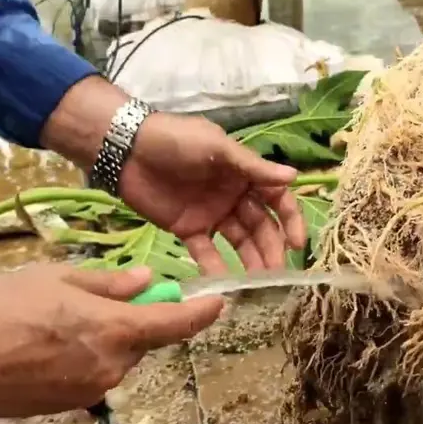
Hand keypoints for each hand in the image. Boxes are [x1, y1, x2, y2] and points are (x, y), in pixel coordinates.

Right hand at [0, 265, 222, 417]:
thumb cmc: (1, 309)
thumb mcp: (57, 278)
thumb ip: (109, 283)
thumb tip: (147, 282)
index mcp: (116, 331)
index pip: (176, 325)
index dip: (201, 314)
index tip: (218, 303)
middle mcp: (113, 367)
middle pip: (142, 342)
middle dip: (134, 322)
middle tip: (103, 302)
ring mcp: (90, 391)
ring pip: (115, 360)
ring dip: (105, 342)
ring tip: (58, 325)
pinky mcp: (67, 407)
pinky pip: (91, 377)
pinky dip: (83, 360)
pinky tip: (46, 348)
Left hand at [120, 113, 307, 273]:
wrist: (125, 148)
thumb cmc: (176, 140)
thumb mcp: (217, 147)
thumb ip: (253, 167)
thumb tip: (294, 176)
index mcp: (245, 175)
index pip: (277, 200)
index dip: (290, 221)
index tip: (297, 245)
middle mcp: (234, 197)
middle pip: (260, 227)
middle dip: (271, 249)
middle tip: (276, 273)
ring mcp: (212, 215)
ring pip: (238, 242)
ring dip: (250, 261)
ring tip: (257, 283)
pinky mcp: (188, 230)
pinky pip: (206, 252)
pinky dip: (215, 267)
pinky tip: (223, 283)